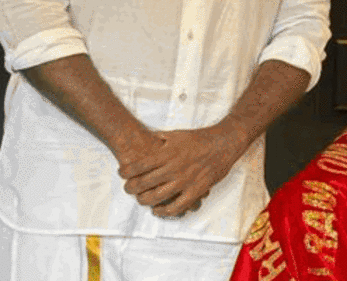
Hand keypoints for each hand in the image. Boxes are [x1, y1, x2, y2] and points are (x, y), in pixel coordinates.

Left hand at [119, 124, 248, 216]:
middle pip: (144, 183)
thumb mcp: (177, 134)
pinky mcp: (196, 190)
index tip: (122, 173)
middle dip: (131, 187)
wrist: (224, 143)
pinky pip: (177, 206)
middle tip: (128, 188)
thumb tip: (147, 139)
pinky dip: (165, 211)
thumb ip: (161, 138)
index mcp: (168, 153)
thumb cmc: (200, 138)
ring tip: (140, 199)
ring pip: (157, 196)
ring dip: (144, 200)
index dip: (127, 171)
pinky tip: (158, 210)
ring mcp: (185, 180)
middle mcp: (174, 167)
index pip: (140, 165)